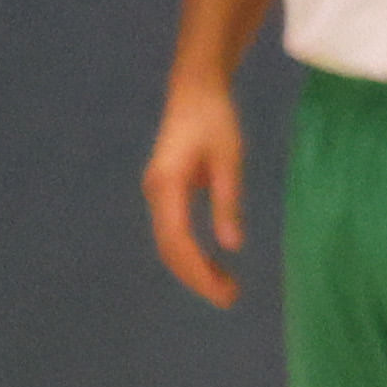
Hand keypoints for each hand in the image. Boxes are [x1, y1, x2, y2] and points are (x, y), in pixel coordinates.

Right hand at [144, 78, 244, 309]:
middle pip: (169, 248)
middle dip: (197, 277)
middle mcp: (155, 191)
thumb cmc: (215, 118)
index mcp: (167, 184)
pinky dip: (190, 253)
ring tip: (225, 288)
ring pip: (169, 242)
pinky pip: (173, 231)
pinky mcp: (165, 191)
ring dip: (193, 268)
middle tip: (230, 298)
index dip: (199, 271)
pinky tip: (212, 267)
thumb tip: (231, 245)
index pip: (178, 241)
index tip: (224, 292)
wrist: (195, 88)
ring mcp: (157, 192)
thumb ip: (228, 201)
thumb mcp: (230, 159)